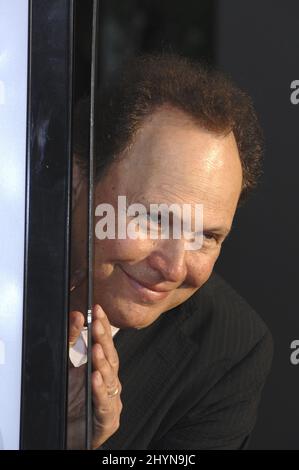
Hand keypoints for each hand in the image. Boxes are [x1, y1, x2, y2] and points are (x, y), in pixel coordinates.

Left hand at [67, 304, 121, 448]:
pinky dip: (100, 391)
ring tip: (96, 348)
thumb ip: (72, 344)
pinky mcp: (107, 420)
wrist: (69, 437)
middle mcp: (109, 384)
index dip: (102, 326)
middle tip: (97, 322)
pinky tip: (95, 379)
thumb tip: (76, 317)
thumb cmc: (72, 405)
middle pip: (110, 358)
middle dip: (103, 339)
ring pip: (110, 379)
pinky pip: (105, 404)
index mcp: (102, 371)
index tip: (96, 309)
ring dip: (103, 363)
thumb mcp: (68, 369)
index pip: (104, 344)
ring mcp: (111, 401)